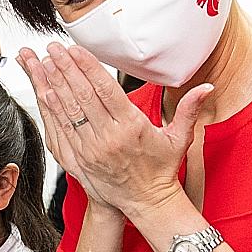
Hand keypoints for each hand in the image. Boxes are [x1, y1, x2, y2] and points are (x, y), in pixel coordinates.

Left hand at [16, 44, 210, 218]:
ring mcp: (90, 150)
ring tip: (43, 63)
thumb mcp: (180, 138)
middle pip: (82, 96)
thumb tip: (208, 87)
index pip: (104, 89)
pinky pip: (61, 131)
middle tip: (53, 48)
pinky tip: (44, 93)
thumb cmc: (162, 170)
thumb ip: (189, 109)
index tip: (74, 49)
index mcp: (131, 127)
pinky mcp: (79, 160)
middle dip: (65, 69)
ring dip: (54, 84)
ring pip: (68, 111)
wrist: (146, 204)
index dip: (87, 66)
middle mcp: (108, 138)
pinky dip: (52, 111)